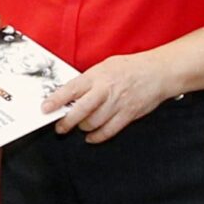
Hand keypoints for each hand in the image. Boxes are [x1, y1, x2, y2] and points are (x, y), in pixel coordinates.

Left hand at [45, 51, 174, 143]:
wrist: (158, 72)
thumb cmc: (131, 68)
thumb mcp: (106, 66)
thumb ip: (89, 80)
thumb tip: (71, 94)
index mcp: (97, 76)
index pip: (71, 89)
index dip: (56, 100)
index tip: (45, 109)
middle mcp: (105, 90)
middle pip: (81, 110)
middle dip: (67, 122)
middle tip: (60, 127)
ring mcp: (117, 104)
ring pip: (93, 123)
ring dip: (83, 128)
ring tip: (80, 127)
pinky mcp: (128, 115)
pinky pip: (108, 131)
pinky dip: (97, 137)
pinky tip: (91, 137)